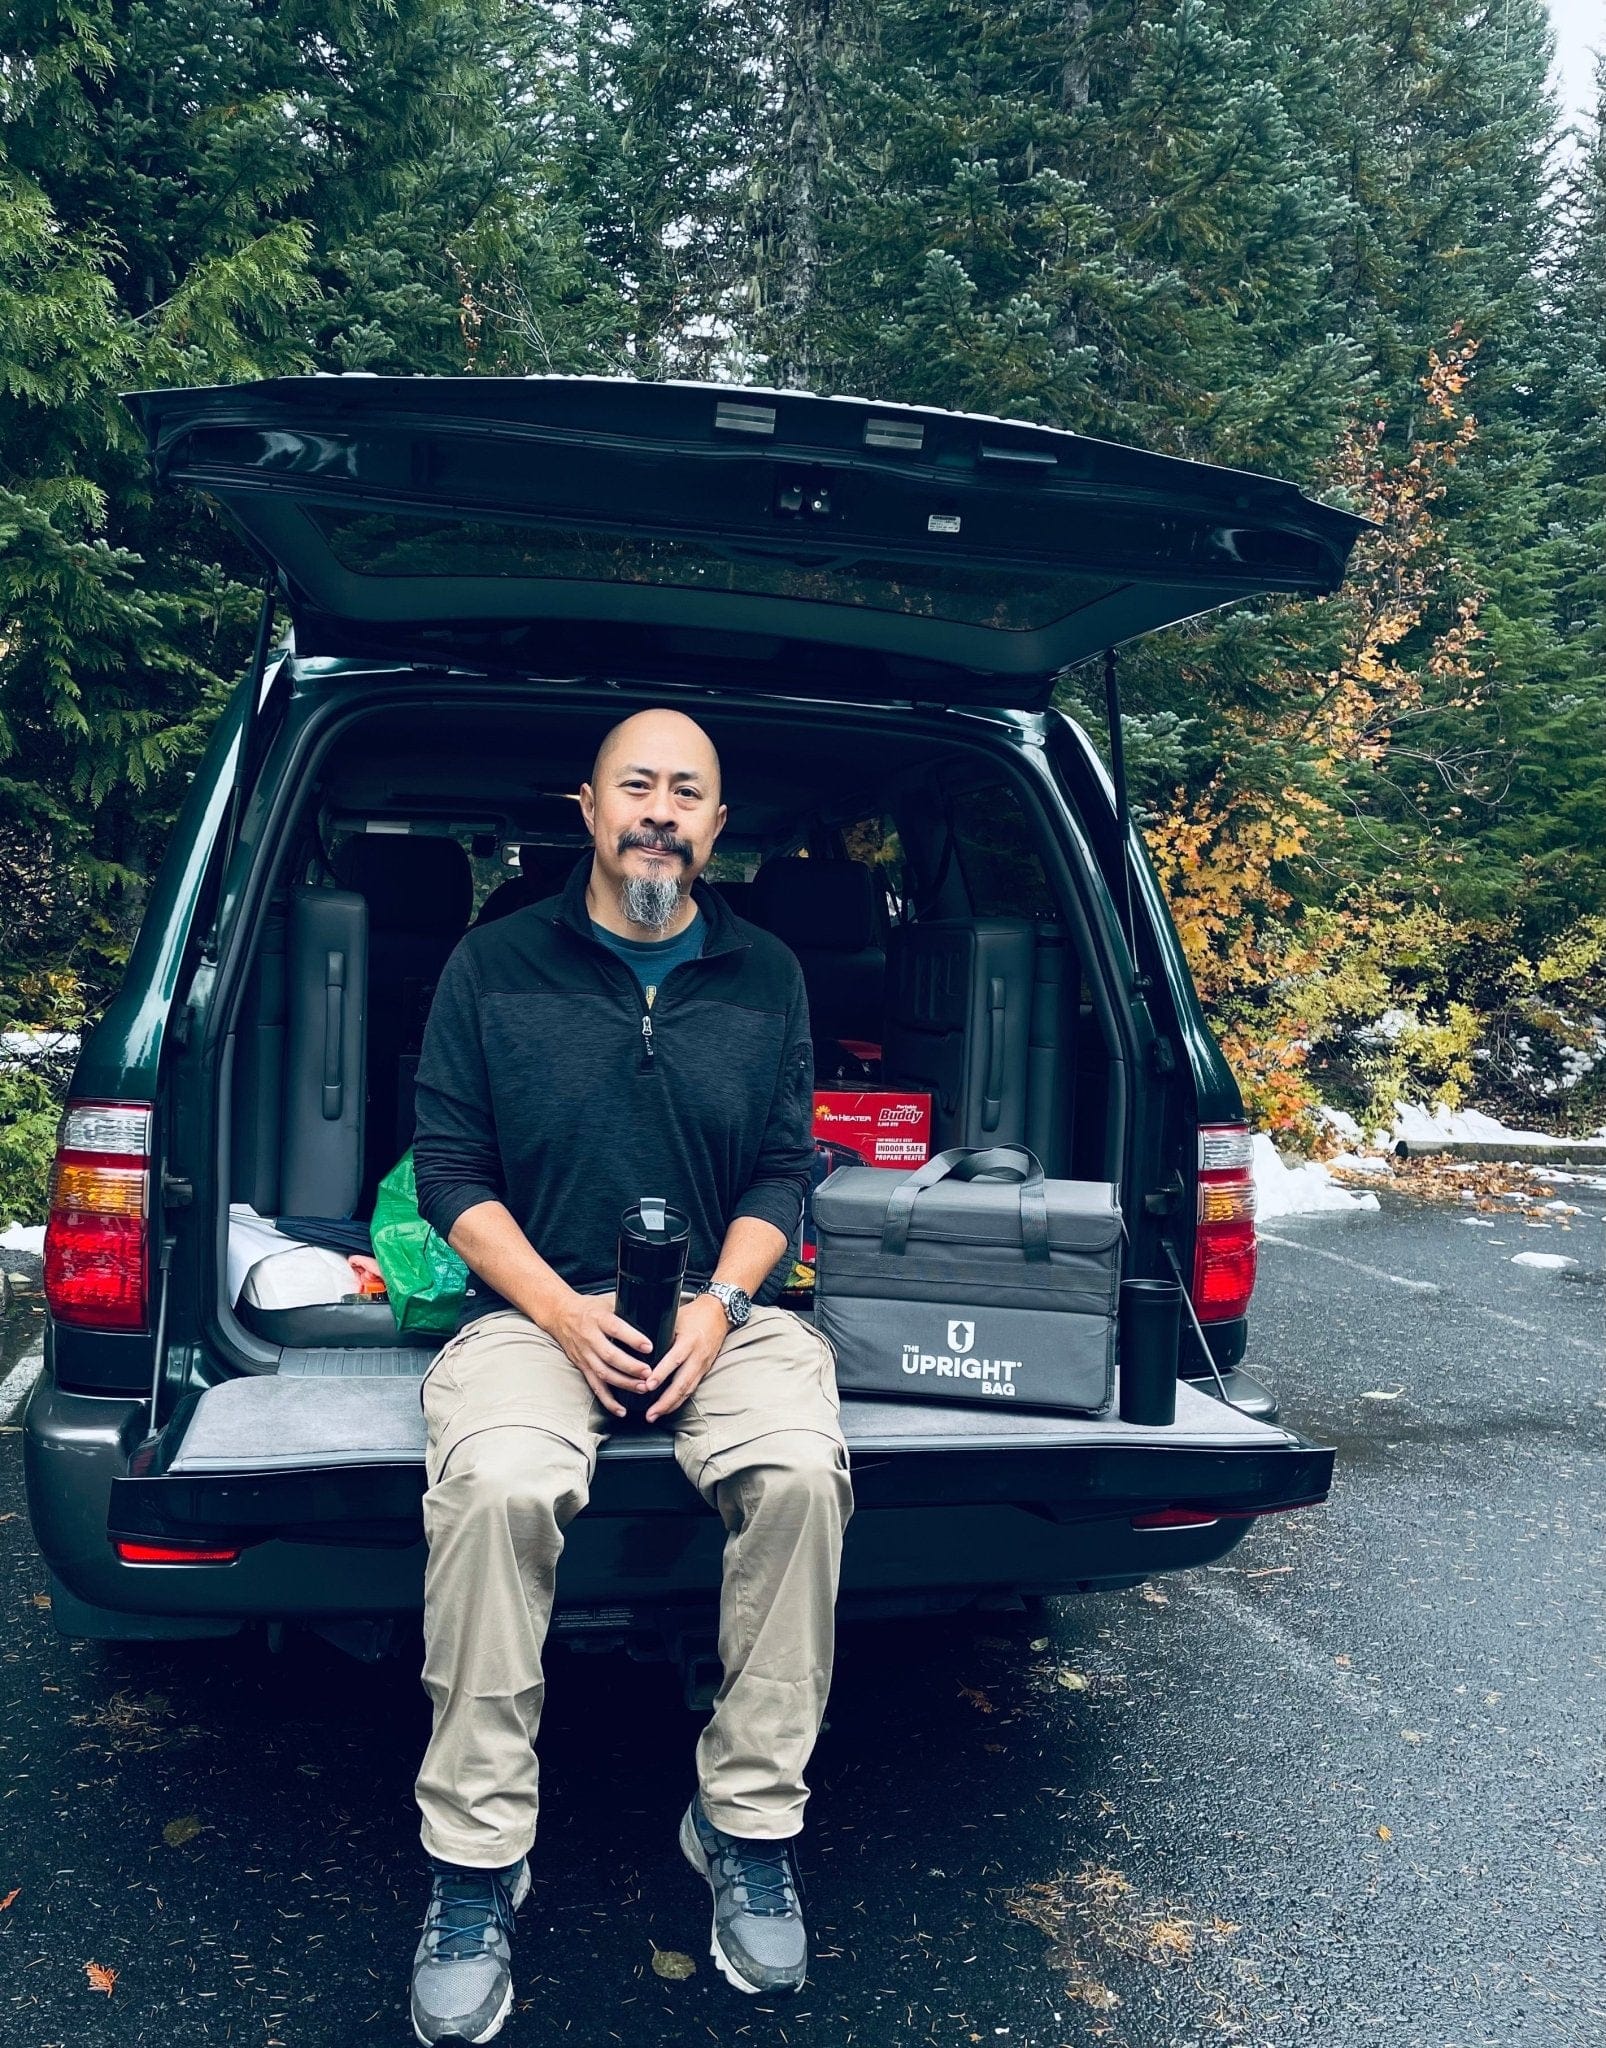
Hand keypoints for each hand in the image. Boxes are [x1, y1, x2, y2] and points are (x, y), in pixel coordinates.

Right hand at [548, 1289, 652, 1419]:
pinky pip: (595, 1386)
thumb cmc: (590, 1308)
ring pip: (604, 1373)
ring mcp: (585, 1354)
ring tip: (642, 1389)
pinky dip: (608, 1401)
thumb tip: (657, 1312)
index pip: (615, 1328)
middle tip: (649, 1373)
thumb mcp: (608, 1301)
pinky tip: (621, 1409)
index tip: (648, 1346)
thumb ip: (629, 1308)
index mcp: (598, 1318)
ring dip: (624, 1384)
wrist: (560, 1314)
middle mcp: (590, 1337)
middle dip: (631, 1367)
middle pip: (610, 1355)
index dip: (632, 1338)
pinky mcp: (582, 1367)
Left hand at [644, 1293, 728, 1422]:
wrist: (718, 1313)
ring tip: (654, 1415)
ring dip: (670, 1405)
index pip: (674, 1359)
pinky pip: (691, 1389)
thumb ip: (658, 1332)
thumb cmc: (693, 1314)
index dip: (661, 1374)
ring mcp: (702, 1365)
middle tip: (650, 1413)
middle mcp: (697, 1355)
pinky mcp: (704, 1370)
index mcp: (689, 1340)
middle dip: (665, 1401)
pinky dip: (678, 1401)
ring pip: (687, 1390)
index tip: (647, 1385)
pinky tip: (667, 1408)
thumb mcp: (675, 1317)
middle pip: (682, 1383)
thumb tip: (633, 1342)